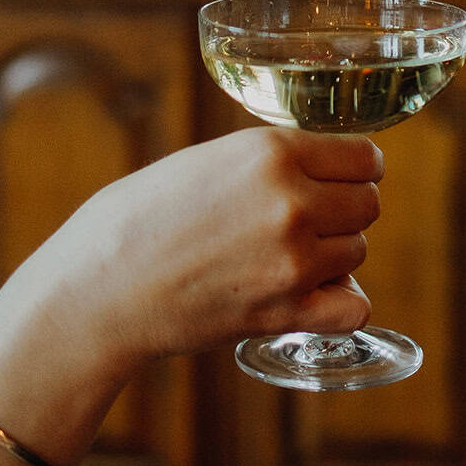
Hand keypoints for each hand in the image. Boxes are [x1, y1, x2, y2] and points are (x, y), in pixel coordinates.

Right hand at [0, 128, 383, 459]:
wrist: (97, 290)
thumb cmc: (138, 220)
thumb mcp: (208, 161)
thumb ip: (270, 161)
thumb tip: (320, 167)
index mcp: (272, 152)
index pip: (365, 157)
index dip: (356, 169)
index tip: (344, 180)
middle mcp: (291, 201)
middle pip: (368, 204)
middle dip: (344, 211)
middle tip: (308, 223)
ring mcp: (292, 260)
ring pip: (359, 251)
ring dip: (334, 255)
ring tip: (287, 257)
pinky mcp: (285, 312)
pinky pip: (355, 307)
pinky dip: (342, 303)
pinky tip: (312, 296)